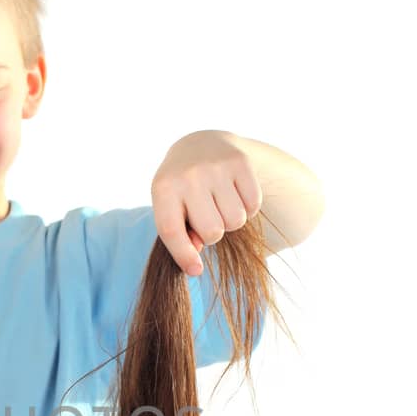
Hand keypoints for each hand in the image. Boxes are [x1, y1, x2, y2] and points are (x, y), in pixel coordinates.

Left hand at [150, 130, 262, 275]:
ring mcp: (215, 167)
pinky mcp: (240, 162)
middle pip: (212, 232)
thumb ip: (179, 235)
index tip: (196, 270)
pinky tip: (235, 193)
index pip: (172, 231)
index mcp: (163, 188)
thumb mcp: (170, 207)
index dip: (184, 256)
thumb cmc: (181, 189)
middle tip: (208, 217)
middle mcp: (189, 175)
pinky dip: (248, 207)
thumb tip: (195, 263)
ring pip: (236, 221)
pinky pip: (253, 205)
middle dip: (213, 233)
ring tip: (220, 204)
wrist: (200, 145)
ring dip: (231, 220)